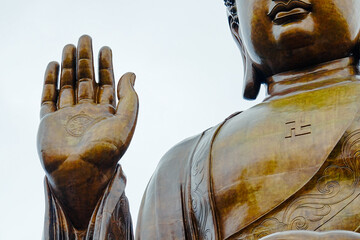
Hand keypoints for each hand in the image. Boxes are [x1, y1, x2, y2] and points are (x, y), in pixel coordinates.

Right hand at [37, 35, 137, 228]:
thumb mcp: (126, 121)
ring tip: (70, 45)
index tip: (106, 48)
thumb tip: (131, 73)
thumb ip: (130, 97)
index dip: (106, 65)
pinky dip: (50, 81)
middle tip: (86, 38)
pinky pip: (48, 97)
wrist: (82, 174)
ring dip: (68, 66)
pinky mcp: (49, 123)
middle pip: (86, 80)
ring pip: (68, 85)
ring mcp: (67, 117)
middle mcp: (87, 113)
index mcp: (106, 114)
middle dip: (86, 59)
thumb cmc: (107, 150)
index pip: (106, 83)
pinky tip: (54, 66)